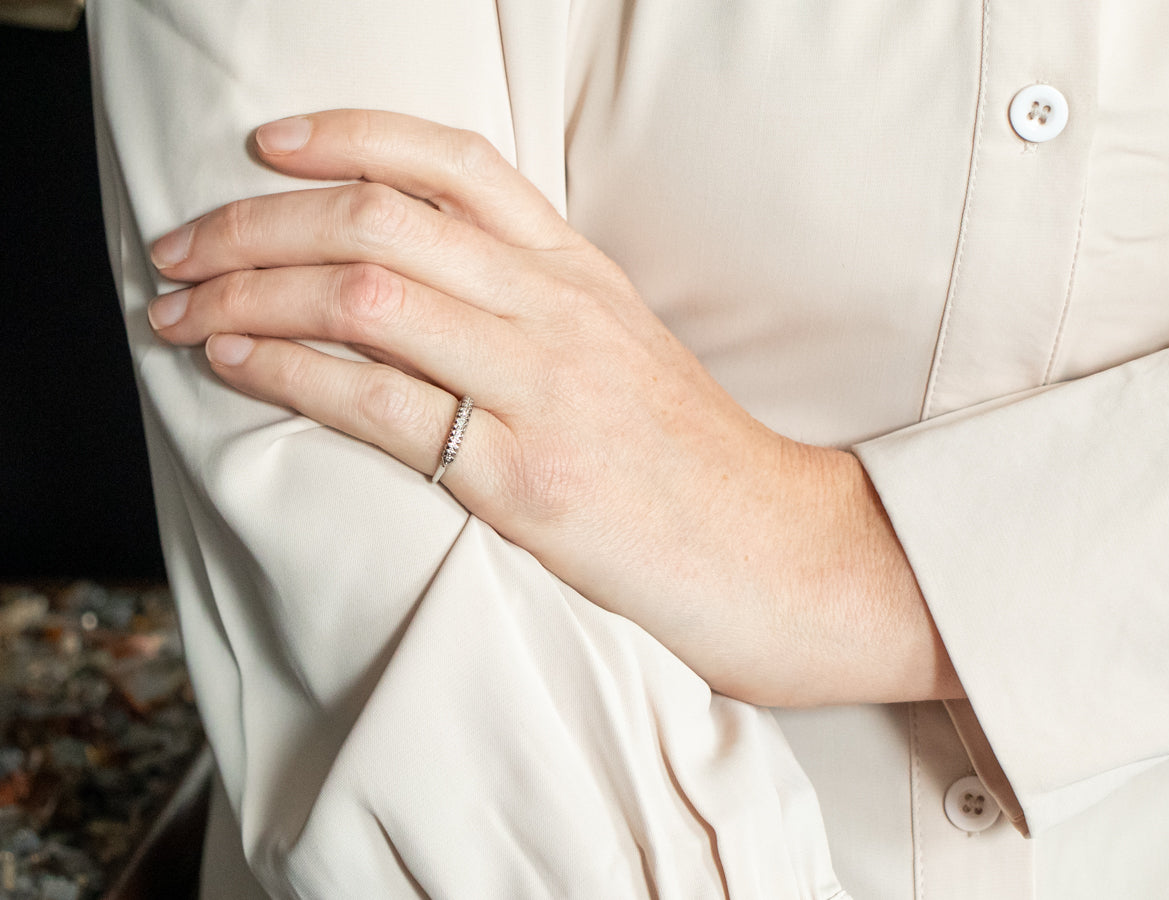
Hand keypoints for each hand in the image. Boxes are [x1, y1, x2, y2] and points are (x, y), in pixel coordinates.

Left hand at [148, 109, 961, 706]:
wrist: (770, 547)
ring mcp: (544, 387)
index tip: (264, 145)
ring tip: (179, 309)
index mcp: (579, 271)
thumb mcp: (616, 347)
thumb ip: (530, 304)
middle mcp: (557, 309)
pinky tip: (235, 366)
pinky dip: (288, 375)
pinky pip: (379, 405)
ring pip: (365, 297)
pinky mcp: (525, 477)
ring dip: (248, 296)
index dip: (345, 137)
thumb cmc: (683, 457)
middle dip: (254, 224)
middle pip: (380, 220)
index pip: (453, 164)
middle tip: (181, 248)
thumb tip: (417, 288)